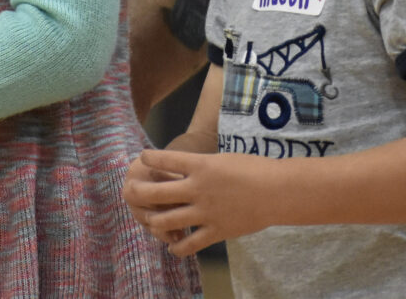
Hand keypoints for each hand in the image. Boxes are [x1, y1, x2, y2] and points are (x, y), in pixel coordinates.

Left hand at [122, 148, 274, 254]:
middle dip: (139, 192)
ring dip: (154, 221)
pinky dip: (177, 247)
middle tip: (130, 191)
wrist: (276, 191)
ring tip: (151, 221)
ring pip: (167, 221)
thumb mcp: (222, 159)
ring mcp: (205, 211)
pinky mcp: (216, 231)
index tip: (142, 158)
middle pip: (157, 192)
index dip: (149, 159)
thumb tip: (185, 169)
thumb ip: (201, 166)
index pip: (165, 159)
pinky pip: (190, 244)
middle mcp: (197, 188)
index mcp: (200, 165)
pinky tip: (172, 247)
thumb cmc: (252, 169)